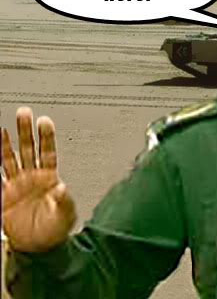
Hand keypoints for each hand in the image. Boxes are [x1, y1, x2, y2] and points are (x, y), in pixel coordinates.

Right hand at [1, 107, 75, 251]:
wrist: (39, 246)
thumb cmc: (56, 229)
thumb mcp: (66, 214)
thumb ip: (64, 201)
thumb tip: (62, 188)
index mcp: (49, 178)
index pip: (47, 152)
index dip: (46, 137)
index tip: (44, 121)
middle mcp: (32, 178)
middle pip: (27, 149)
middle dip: (25, 131)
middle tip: (24, 113)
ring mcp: (17, 185)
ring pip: (10, 158)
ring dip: (6, 143)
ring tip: (3, 127)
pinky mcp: (4, 196)